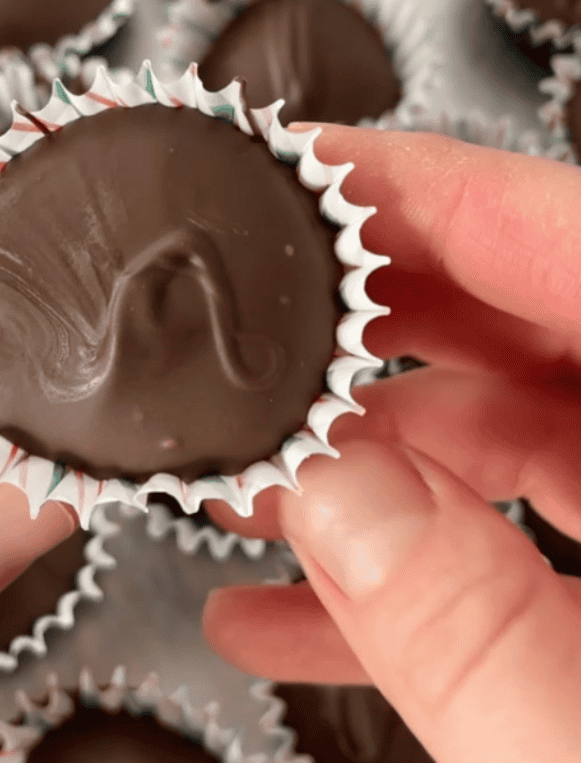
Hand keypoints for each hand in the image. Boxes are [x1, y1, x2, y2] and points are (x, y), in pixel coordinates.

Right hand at [203, 127, 580, 761]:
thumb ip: (469, 628)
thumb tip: (334, 496)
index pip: (559, 231)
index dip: (411, 188)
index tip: (296, 170)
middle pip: (516, 317)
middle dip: (357, 330)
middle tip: (248, 333)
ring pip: (502, 425)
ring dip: (363, 458)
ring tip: (251, 490)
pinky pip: (518, 525)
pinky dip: (410, 555)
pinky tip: (300, 606)